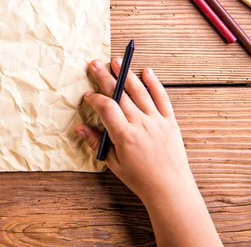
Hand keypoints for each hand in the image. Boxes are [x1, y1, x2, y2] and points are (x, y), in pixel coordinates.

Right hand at [75, 58, 196, 206]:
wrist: (170, 189)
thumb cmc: (140, 179)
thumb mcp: (113, 163)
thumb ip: (96, 142)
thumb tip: (79, 128)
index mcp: (125, 136)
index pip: (106, 107)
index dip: (94, 98)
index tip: (87, 96)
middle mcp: (141, 124)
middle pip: (120, 94)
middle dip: (105, 77)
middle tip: (94, 64)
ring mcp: (157, 121)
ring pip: (139, 92)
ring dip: (126, 74)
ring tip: (116, 61)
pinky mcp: (170, 122)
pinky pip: (162, 98)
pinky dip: (154, 83)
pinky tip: (146, 71)